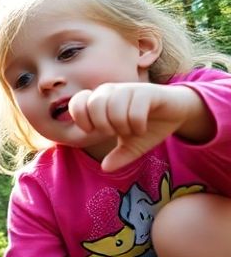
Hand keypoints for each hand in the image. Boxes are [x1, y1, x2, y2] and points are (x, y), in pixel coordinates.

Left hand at [69, 82, 212, 170]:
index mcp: (100, 101)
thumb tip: (105, 168)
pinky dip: (138, 125)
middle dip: (104, 125)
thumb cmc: (149, 126)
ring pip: (114, 108)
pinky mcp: (148, 91)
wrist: (177, 113)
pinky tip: (142, 128)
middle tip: (117, 132)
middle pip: (94, 105)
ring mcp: (129, 89)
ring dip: (123, 126)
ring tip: (132, 130)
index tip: (93, 131)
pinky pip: (135, 110)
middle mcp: (112, 91)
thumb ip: (118, 157)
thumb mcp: (132, 147)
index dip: (82, 119)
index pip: (78, 102)